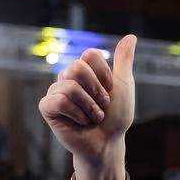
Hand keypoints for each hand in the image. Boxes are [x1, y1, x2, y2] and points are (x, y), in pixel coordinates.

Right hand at [38, 36, 135, 175]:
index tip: (110, 91)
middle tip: (102, 106)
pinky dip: (76, 114)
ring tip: (93, 118)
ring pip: (70, 86)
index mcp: (84, 69)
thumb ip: (123, 60)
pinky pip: (60, 101)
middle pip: (77, 67)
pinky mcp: (48, 108)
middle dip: (96, 91)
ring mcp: (56, 91)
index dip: (104, 75)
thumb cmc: (116, 117)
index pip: (89, 55)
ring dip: (90, 107)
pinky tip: (79, 122)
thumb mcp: (124, 85)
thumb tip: (131, 36)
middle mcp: (68, 77)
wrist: (108, 143)